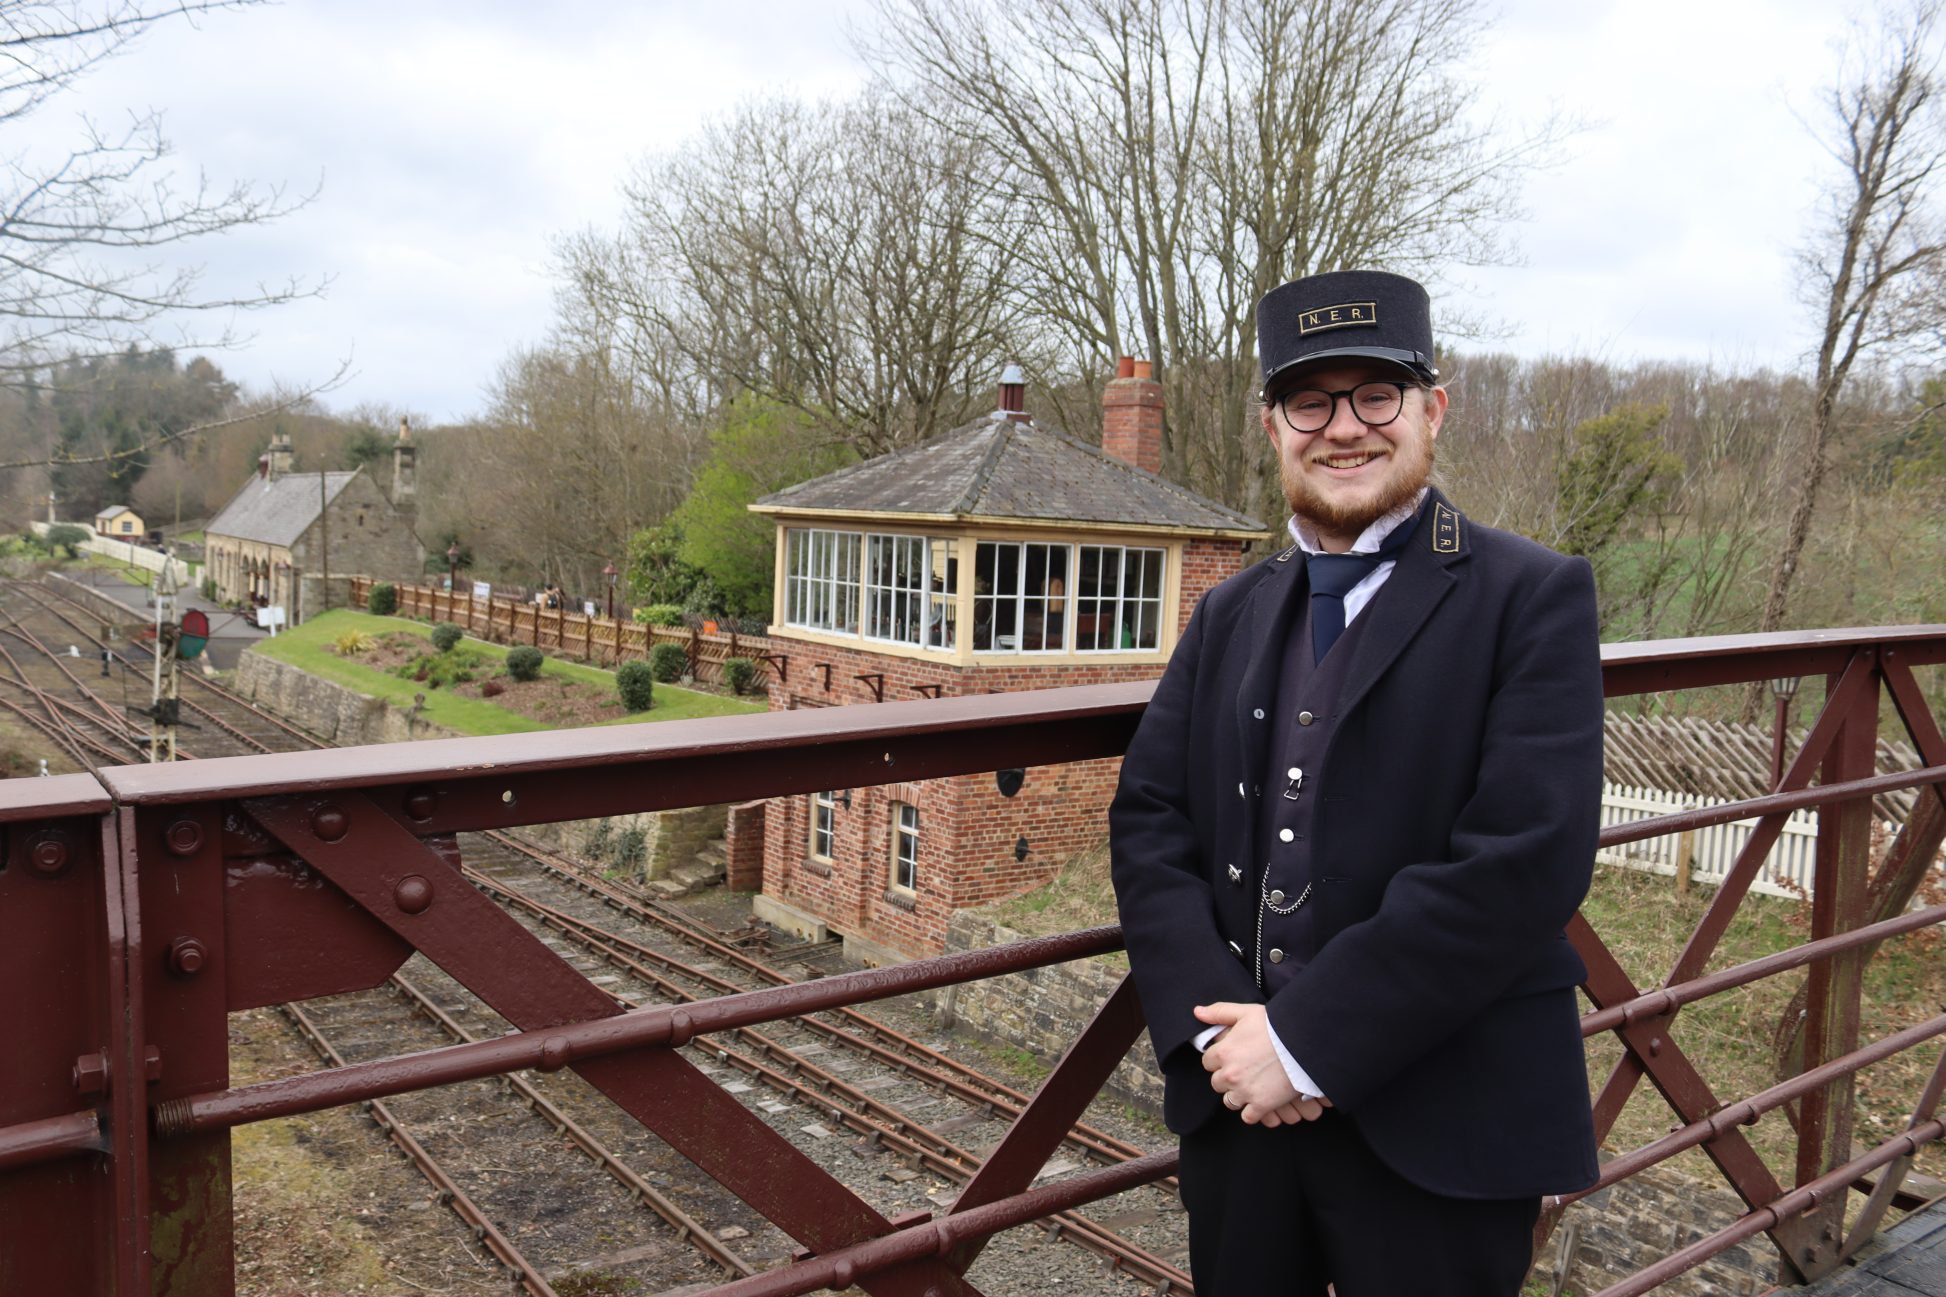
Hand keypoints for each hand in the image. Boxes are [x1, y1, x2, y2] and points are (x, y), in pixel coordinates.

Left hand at [1194, 1002, 1329, 1125]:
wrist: (1303, 1043)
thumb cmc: (1275, 1026)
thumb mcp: (1246, 1012)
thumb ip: (1219, 1012)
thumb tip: (1197, 1012)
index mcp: (1223, 1052)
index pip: (1207, 1062)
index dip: (1219, 1059)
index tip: (1231, 1057)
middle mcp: (1230, 1074)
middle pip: (1217, 1083)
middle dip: (1227, 1078)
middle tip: (1244, 1071)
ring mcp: (1245, 1091)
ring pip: (1230, 1101)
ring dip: (1238, 1096)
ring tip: (1252, 1086)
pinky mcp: (1261, 1105)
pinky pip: (1248, 1117)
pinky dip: (1252, 1112)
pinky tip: (1260, 1101)